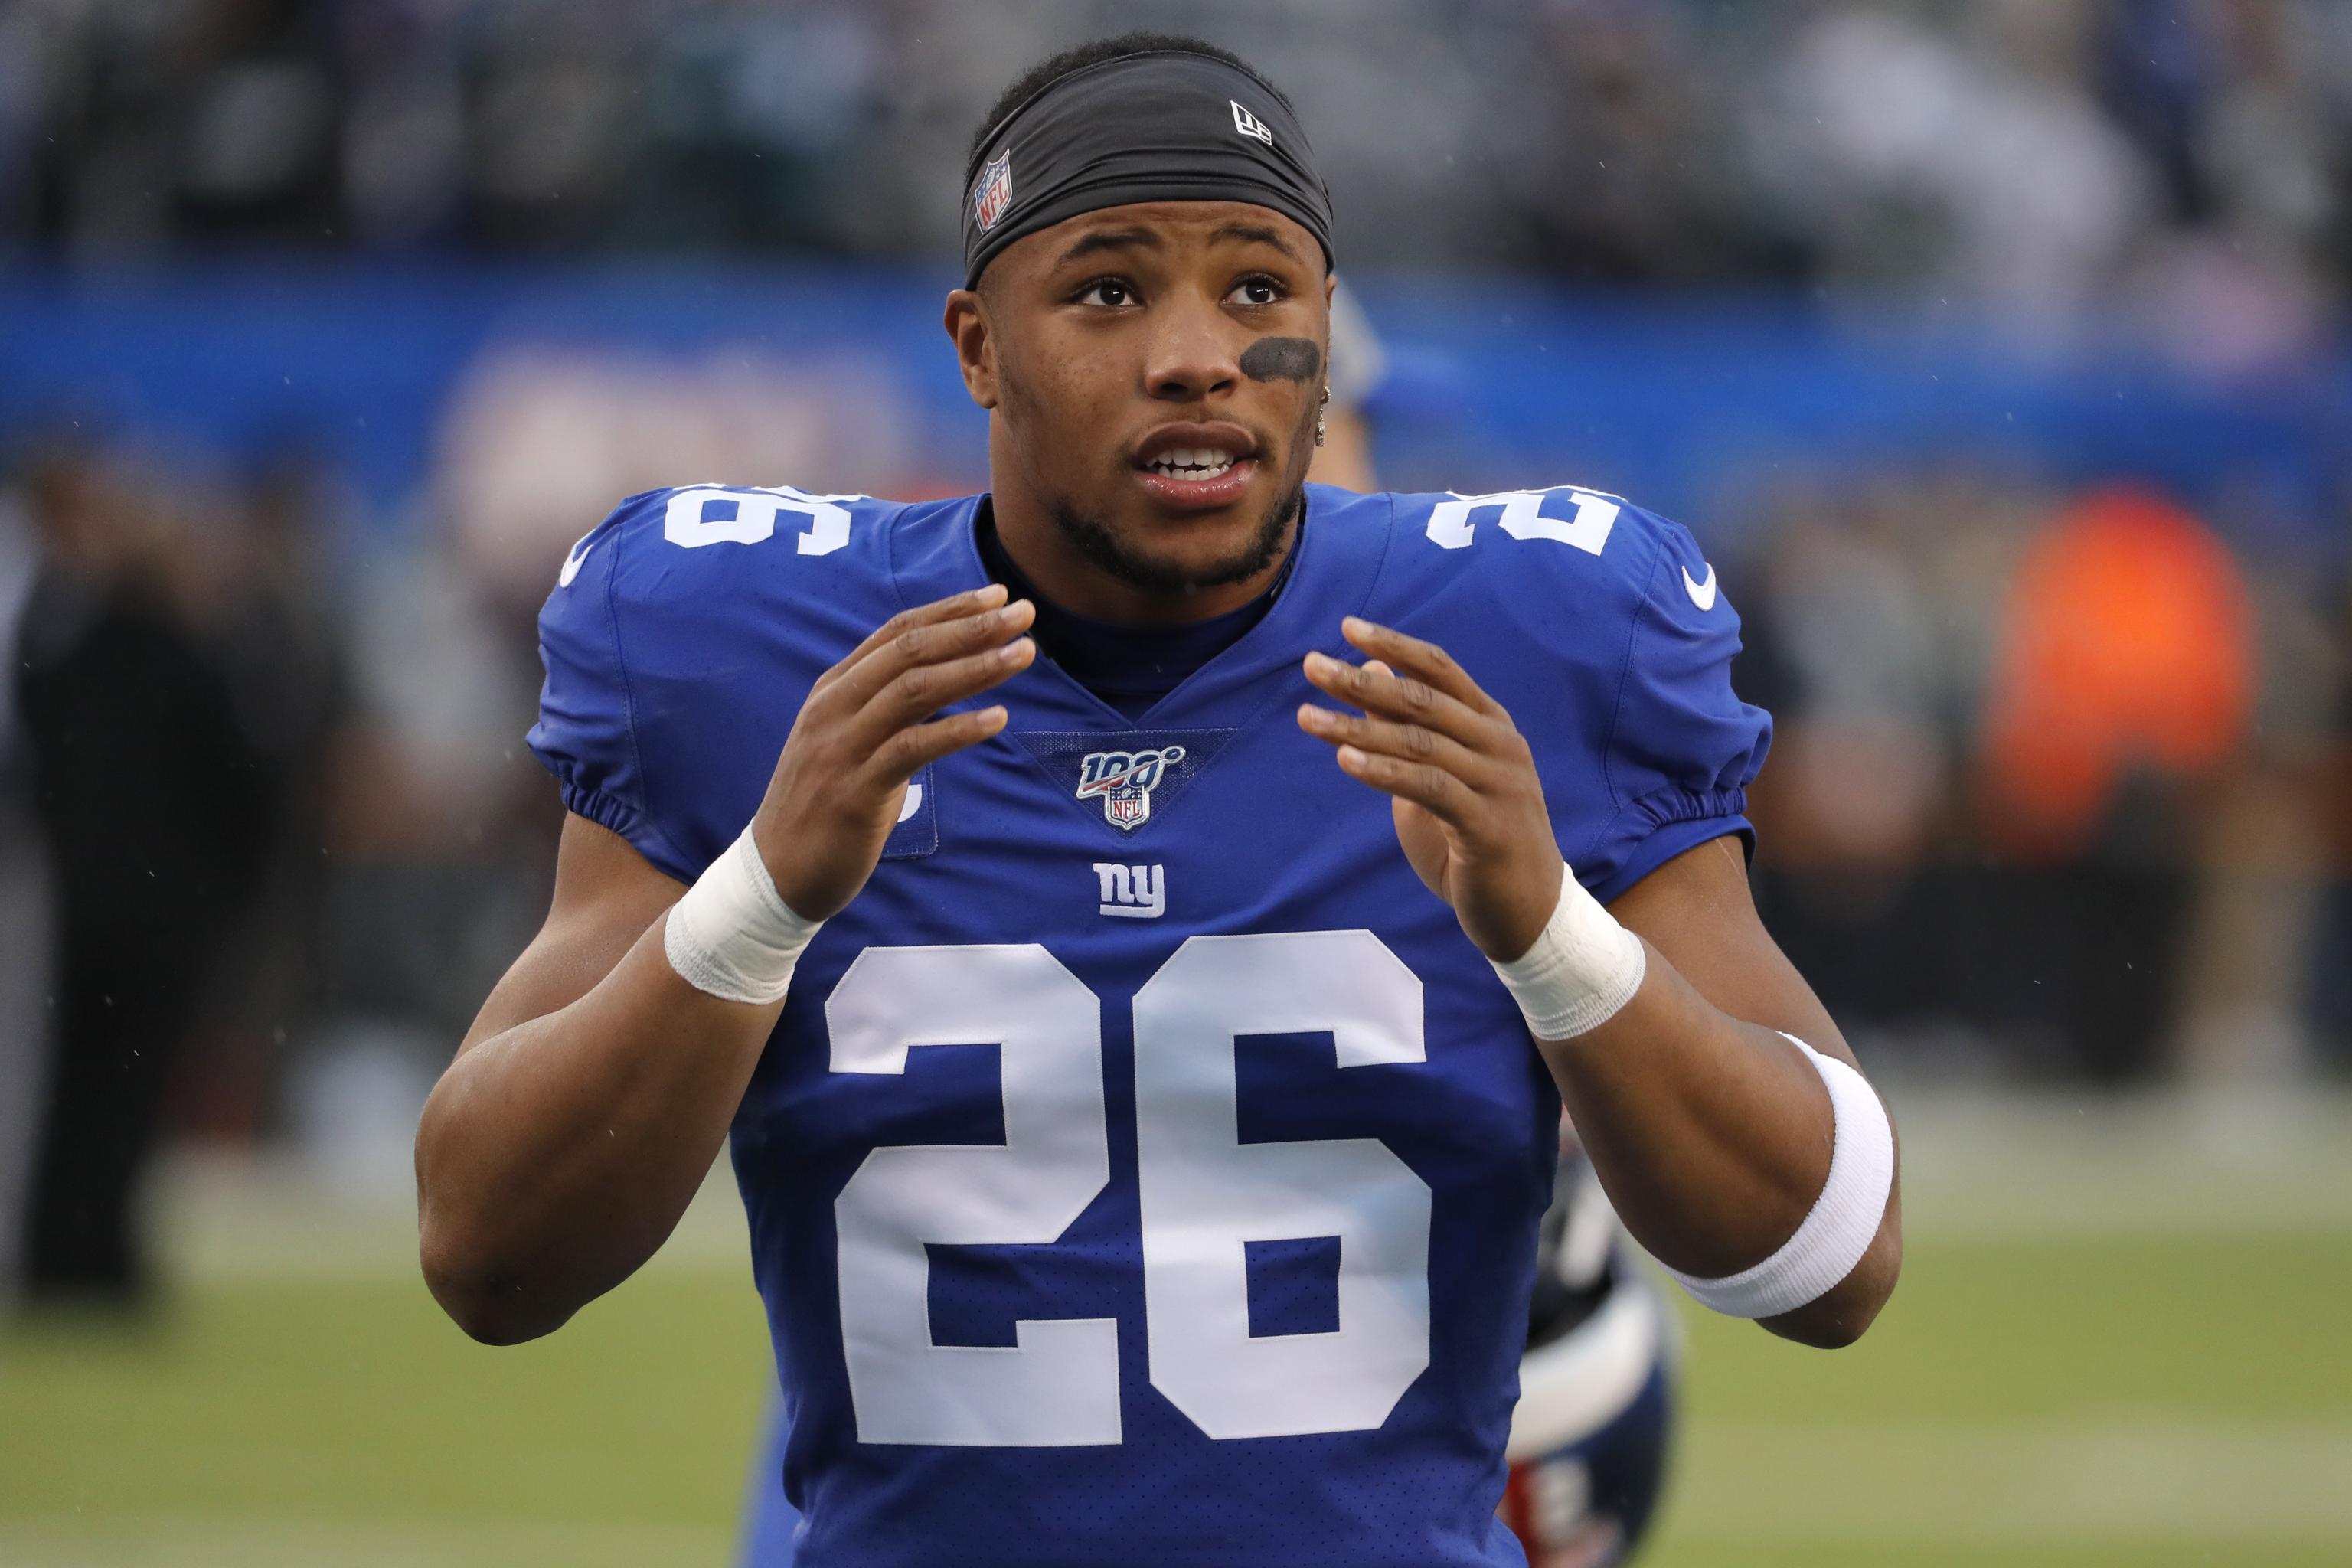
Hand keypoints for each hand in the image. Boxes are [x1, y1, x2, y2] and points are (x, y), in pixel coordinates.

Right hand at [752, 584, 1033, 918]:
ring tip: (1023, 654)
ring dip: (975, 668)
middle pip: (910, 651)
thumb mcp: (848, 740)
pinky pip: (913, 747)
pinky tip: (998, 718)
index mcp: (835, 689)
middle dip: (971, 628)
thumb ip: (885, 706)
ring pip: (914, 690)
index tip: (998, 595)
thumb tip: (944, 678)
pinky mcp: (855, 790)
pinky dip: (958, 729)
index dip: (949, 610)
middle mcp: (835, 708)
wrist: (775, 872)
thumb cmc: (823, 804)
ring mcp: (842, 747)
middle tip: (1025, 613)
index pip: (897, 632)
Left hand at [1297, 617, 1564, 962]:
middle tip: (1311, 665)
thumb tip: (1373, 672)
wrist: (1531, 915)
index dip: (1395, 646)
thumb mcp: (1438, 777)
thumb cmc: (1478, 843)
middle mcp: (1499, 744)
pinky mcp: (1487, 824)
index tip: (1346, 628)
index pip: (1441, 670)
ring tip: (1307, 716)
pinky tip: (1344, 759)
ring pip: (1420, 741)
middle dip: (1362, 680)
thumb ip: (1410, 730)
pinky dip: (1384, 770)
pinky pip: (1428, 787)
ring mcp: (1498, 783)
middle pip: (1423, 699)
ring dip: (1357, 726)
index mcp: (1491, 725)